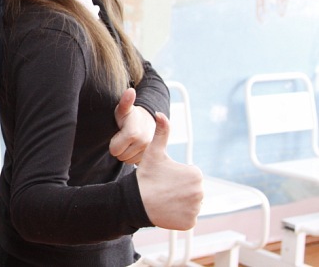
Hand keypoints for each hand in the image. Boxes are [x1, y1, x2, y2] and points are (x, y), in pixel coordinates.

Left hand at [109, 88, 154, 163]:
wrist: (149, 120)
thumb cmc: (130, 116)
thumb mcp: (124, 109)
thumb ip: (125, 101)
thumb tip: (130, 90)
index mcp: (133, 134)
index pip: (114, 150)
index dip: (113, 143)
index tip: (118, 134)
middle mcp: (143, 144)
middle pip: (120, 156)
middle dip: (119, 148)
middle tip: (123, 137)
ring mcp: (149, 152)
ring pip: (127, 160)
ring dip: (126, 152)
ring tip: (130, 141)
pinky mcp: (152, 158)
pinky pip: (135, 163)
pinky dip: (133, 156)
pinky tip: (135, 147)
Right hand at [137, 112, 202, 229]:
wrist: (136, 201)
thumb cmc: (146, 176)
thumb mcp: (154, 152)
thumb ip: (161, 132)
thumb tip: (160, 113)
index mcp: (195, 174)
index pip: (190, 175)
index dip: (176, 175)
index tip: (164, 177)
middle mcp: (200, 192)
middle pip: (191, 189)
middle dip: (180, 189)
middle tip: (163, 188)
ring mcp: (196, 209)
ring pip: (190, 203)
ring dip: (180, 201)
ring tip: (164, 198)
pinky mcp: (190, 222)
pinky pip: (187, 217)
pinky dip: (179, 215)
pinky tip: (167, 209)